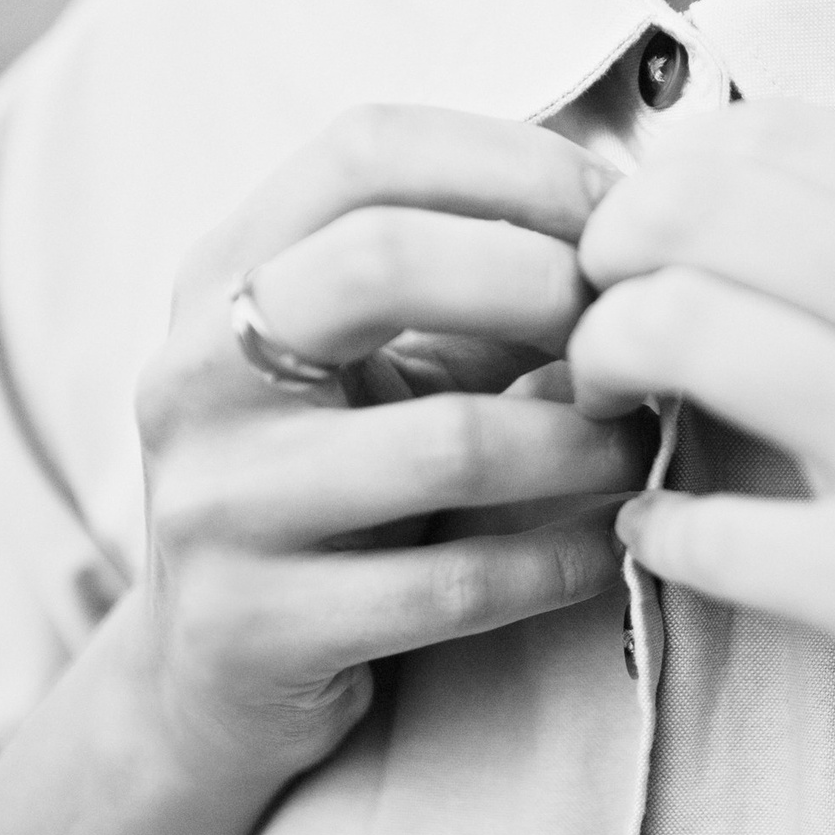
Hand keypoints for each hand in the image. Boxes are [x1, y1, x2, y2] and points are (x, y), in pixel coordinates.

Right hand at [130, 105, 653, 798]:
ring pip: (447, 442)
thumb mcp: (375, 367)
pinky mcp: (252, 628)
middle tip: (625, 337)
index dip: (516, 166)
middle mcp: (193, 373)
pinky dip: (560, 562)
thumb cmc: (330, 490)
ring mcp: (213, 504)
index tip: (618, 219)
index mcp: (223, 275)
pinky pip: (453, 585)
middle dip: (542, 285)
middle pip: (382, 262)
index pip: (365, 150)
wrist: (208, 683)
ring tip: (637, 447)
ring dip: (580, 442)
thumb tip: (640, 234)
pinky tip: (608, 549)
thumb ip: (476, 290)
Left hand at [566, 100, 834, 834]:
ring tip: (609, 416)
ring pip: (683, 331)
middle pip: (709, 213)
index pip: (781, 135)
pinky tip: (668, 537)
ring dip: (602, 370)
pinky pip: (702, 523)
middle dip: (607, 266)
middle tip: (596, 330)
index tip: (642, 248)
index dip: (669, 182)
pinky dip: (654, 528)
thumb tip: (708, 205)